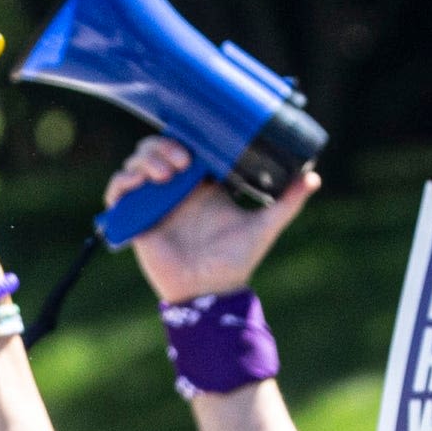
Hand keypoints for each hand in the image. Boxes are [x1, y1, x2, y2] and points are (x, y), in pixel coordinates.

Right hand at [106, 137, 320, 303]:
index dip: (184, 136)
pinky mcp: (136, 219)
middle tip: (181, 161)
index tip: (195, 145)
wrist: (209, 294)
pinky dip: (121, 182)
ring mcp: (154, 202)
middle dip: (161, 145)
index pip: (185, 144)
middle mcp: (176, 189)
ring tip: (165, 175)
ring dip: (144, 159)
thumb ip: (287, 202)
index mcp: (202, 184)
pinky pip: (117, 192)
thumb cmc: (236, 261)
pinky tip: (139, 185)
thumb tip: (313, 177)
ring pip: (136, 163)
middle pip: (156, 148)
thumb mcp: (264, 227)